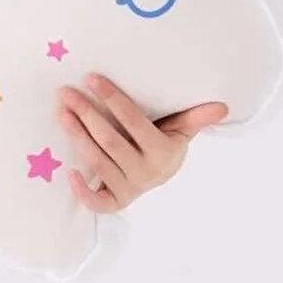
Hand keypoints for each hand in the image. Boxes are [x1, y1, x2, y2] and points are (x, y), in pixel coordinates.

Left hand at [55, 72, 227, 212]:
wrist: (162, 175)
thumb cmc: (166, 142)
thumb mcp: (181, 129)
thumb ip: (196, 117)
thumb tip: (222, 107)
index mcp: (163, 152)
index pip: (134, 121)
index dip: (113, 99)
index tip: (91, 79)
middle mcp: (147, 172)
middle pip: (111, 141)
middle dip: (86, 115)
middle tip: (66, 93)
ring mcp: (131, 189)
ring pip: (99, 162)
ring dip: (77, 137)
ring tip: (61, 113)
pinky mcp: (117, 202)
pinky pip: (99, 203)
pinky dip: (83, 192)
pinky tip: (68, 171)